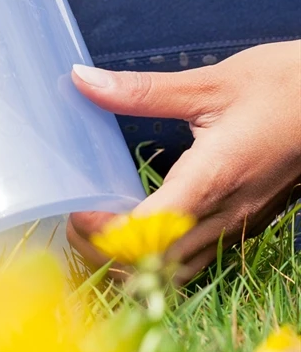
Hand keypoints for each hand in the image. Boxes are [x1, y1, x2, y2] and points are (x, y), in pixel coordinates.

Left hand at [67, 40, 300, 278]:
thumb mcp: (209, 84)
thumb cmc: (284, 86)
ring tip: (98, 230)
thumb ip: (141, 90)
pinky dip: (157, 257)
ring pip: (177, 272)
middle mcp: (227, 214)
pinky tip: (138, 229)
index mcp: (214, 179)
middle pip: (158, 266)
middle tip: (74, 223)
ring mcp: (239, 224)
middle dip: (107, 255)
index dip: (105, 235)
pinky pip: (195, 258)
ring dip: (131, 263)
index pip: (149, 233)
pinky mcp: (245, 222)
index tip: (73, 213)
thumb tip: (82, 79)